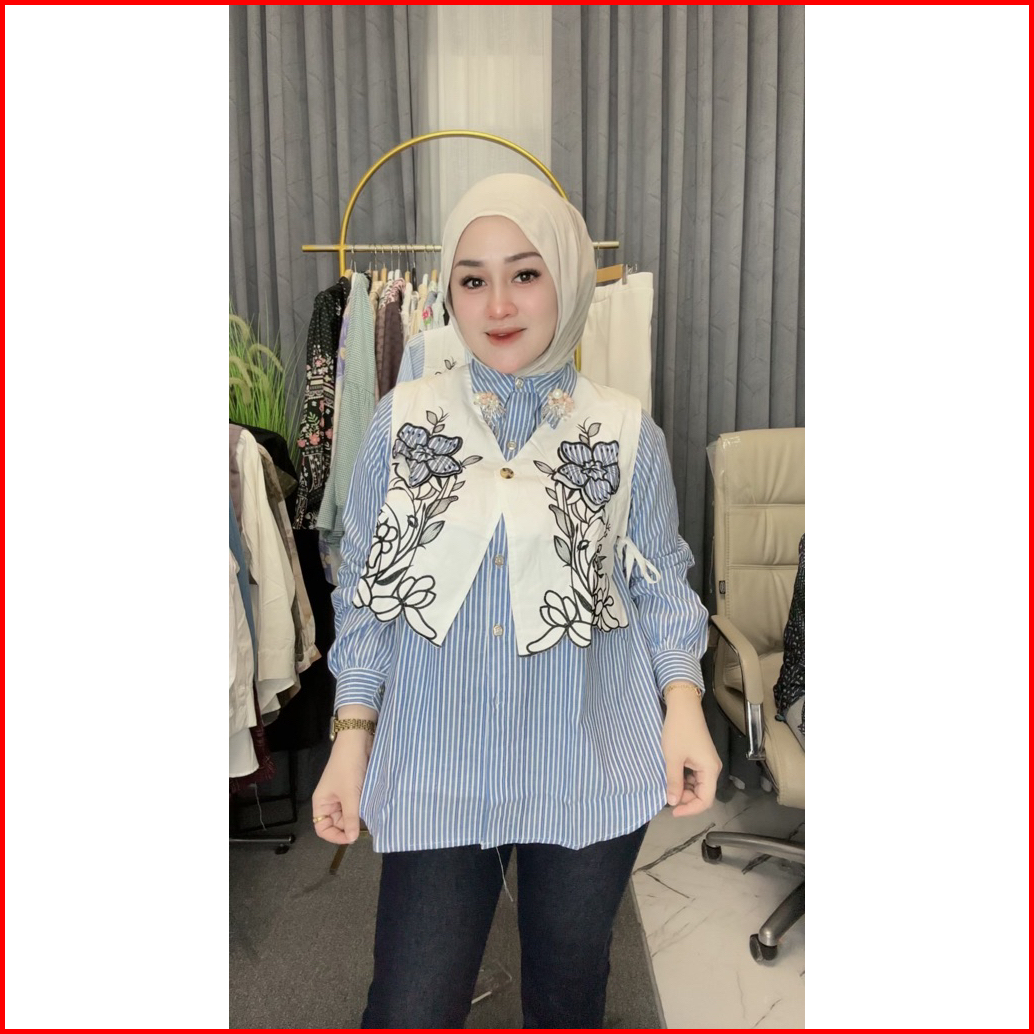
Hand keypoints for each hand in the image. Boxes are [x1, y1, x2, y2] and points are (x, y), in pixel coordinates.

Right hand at [311, 731, 372, 843]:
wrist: (358, 741)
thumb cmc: (348, 767)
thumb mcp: (350, 794)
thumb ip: (351, 818)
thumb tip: (352, 839)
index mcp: (321, 803)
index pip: (322, 828)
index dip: (334, 836)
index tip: (351, 837)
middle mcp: (330, 801)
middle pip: (337, 823)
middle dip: (349, 826)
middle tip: (364, 825)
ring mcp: (342, 795)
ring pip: (349, 814)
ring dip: (358, 817)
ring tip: (369, 816)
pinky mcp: (354, 789)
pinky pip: (356, 805)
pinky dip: (363, 808)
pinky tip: (372, 808)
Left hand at [661, 682, 721, 816]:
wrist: (683, 706)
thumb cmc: (678, 731)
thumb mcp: (672, 757)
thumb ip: (674, 781)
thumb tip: (673, 802)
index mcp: (710, 770)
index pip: (705, 800)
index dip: (690, 809)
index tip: (673, 811)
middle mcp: (712, 768)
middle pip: (702, 794)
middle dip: (685, 798)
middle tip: (667, 794)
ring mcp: (707, 763)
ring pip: (698, 785)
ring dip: (684, 789)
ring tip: (668, 784)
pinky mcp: (701, 757)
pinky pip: (695, 776)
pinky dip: (684, 780)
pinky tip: (672, 776)